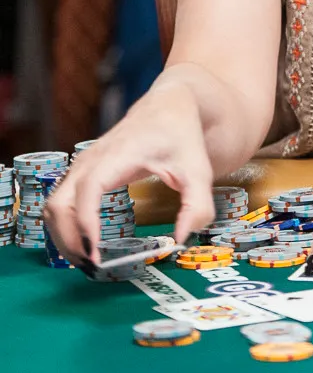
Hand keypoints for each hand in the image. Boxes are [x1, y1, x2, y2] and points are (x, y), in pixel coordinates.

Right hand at [44, 81, 215, 268]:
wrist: (168, 107)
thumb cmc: (181, 137)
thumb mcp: (199, 171)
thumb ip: (197, 206)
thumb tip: (180, 241)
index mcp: (119, 155)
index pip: (88, 189)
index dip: (85, 223)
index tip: (95, 252)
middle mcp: (92, 159)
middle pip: (59, 203)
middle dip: (68, 239)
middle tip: (92, 266)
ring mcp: (82, 164)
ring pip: (53, 205)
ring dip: (62, 236)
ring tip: (87, 259)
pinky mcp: (81, 171)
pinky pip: (60, 202)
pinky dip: (64, 226)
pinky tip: (85, 243)